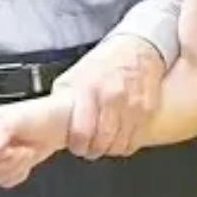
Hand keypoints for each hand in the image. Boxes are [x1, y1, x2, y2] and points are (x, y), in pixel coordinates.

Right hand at [0, 94, 71, 188]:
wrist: (57, 125)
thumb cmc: (38, 115)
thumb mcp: (16, 118)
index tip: (7, 146)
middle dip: (5, 160)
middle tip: (22, 149)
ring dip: (14, 168)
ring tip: (26, 152)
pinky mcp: (3, 168)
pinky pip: (3, 183)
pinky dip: (18, 174)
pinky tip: (26, 160)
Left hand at [54, 35, 165, 159]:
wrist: (137, 47)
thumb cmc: (105, 61)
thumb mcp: (77, 73)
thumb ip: (64, 96)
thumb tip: (48, 118)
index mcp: (90, 88)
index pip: (82, 130)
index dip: (78, 145)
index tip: (77, 146)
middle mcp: (112, 96)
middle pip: (103, 141)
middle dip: (94, 150)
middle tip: (90, 148)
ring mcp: (133, 103)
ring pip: (121, 143)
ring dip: (111, 148)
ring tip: (105, 142)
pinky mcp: (148, 108)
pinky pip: (136, 138)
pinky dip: (127, 143)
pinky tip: (121, 136)